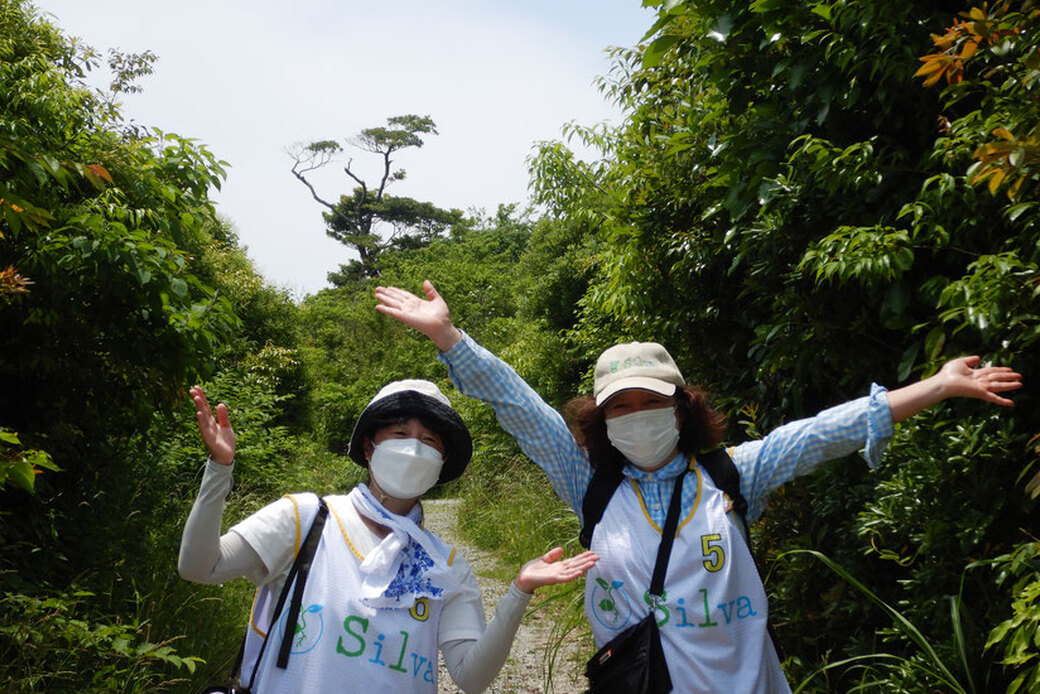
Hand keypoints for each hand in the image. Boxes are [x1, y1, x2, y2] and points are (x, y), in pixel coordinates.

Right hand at [190, 385, 234, 464]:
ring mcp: (208, 431)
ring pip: (203, 417)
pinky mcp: (210, 438)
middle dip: (198, 399)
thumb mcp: (226, 426)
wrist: (227, 456)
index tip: (196, 387)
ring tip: (197, 398)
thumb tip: (220, 404)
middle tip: (192, 389)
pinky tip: (199, 413)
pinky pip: (205, 428)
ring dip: (199, 407)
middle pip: (202, 409)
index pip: (206, 406)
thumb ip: (223, 416)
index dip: (202, 396)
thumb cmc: (225, 441)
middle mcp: (208, 424)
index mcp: (212, 421)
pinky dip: (202, 420)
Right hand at [374, 280, 461, 351]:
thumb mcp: (437, 300)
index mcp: (417, 302)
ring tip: (376, 294)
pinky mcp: (405, 317)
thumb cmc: (442, 316)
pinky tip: (377, 306)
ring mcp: (407, 312)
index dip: (395, 291)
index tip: (388, 287)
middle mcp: (410, 307)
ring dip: (384, 299)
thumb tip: (425, 281)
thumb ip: (430, 291)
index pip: (404, 295)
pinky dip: (385, 309)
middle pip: (396, 298)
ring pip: (393, 303)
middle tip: (377, 289)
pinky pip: (393, 312)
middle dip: (387, 294)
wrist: (442, 326)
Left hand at [514, 548, 598, 593]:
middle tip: (598, 556)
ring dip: (583, 567)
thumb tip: (561, 549)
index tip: (592, 553)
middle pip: (576, 565)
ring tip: (593, 563)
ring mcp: (558, 575)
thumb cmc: (532, 570)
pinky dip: (573, 575)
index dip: (583, 557)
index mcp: (559, 566)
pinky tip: (580, 571)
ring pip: (574, 570)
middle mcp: (560, 571)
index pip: (574, 560)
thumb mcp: (543, 559)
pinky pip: (565, 577)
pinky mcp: (553, 579)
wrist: (523, 578)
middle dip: (587, 561)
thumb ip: (552, 555)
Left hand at [888, 355, 1022, 421]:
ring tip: (1020, 384)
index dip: (1001, 370)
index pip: (991, 371)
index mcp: (975, 374)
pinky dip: (1002, 401)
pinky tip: (1011, 404)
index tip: (1010, 369)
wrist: (943, 382)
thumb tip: (979, 358)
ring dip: (1010, 385)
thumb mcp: (960, 362)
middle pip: (997, 378)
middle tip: (1020, 376)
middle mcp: (979, 381)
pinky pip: (993, 398)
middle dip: (1008, 377)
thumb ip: (970, 360)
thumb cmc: (948, 373)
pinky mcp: (980, 393)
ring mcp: (980, 388)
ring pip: (998, 386)